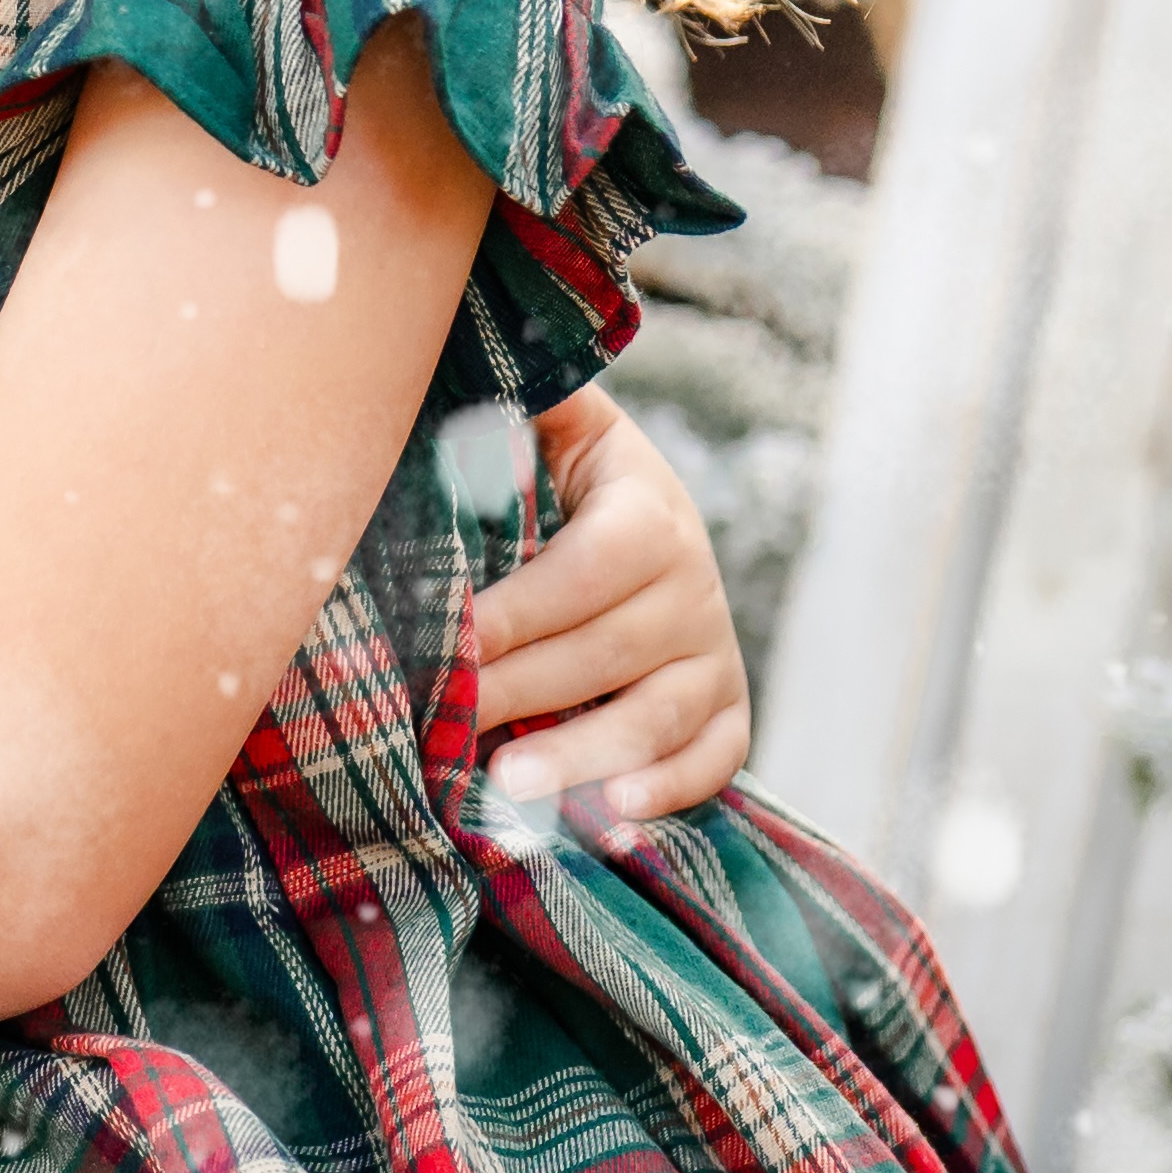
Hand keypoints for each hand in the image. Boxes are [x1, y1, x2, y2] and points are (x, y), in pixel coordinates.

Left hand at [466, 387, 750, 834]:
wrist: (655, 530)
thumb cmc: (574, 486)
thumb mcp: (563, 432)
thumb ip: (531, 405)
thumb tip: (487, 357)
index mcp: (650, 515)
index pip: (583, 572)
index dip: (515, 611)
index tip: (444, 643)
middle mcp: (696, 587)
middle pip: (606, 653)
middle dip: (522, 692)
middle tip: (452, 727)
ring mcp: (716, 654)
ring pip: (658, 716)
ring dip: (585, 756)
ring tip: (511, 786)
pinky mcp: (728, 710)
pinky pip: (716, 759)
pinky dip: (671, 790)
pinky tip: (614, 815)